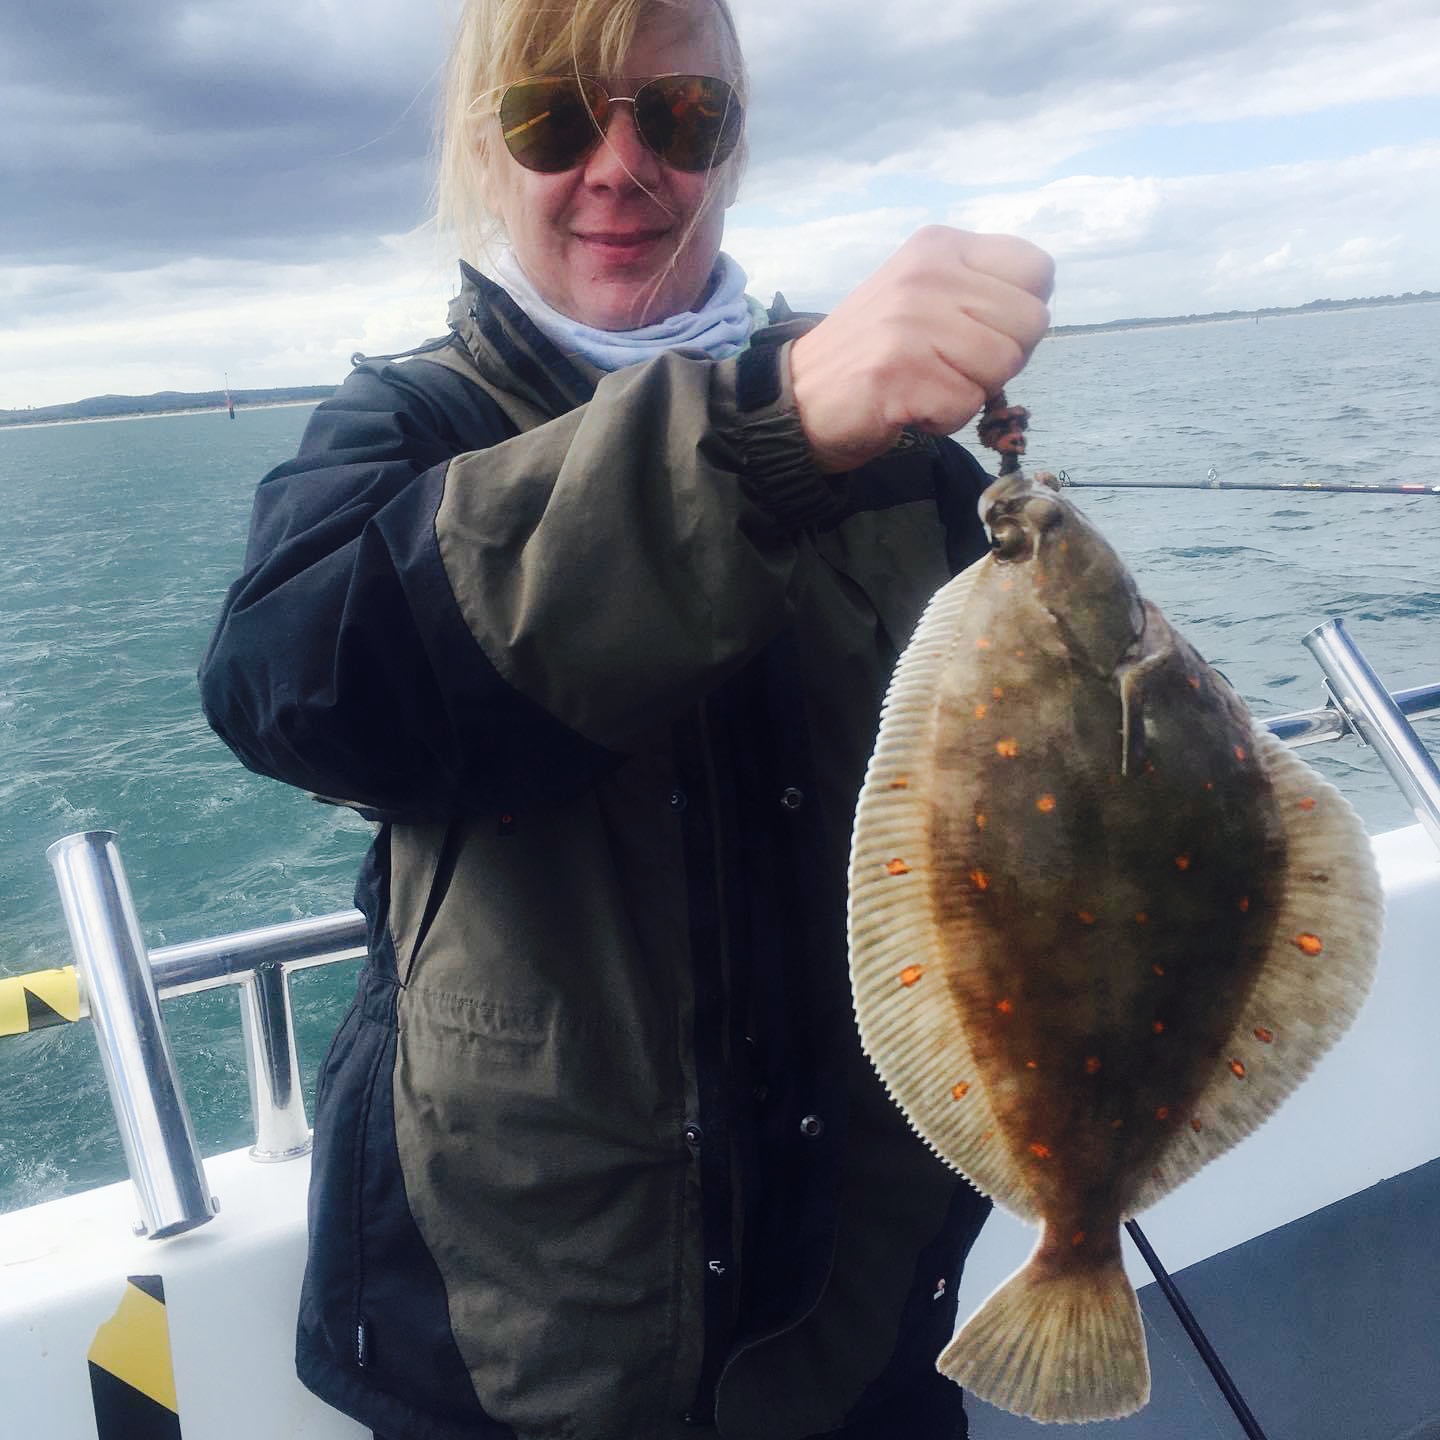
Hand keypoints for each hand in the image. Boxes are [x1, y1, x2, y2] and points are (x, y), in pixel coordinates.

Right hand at [788, 226, 1053, 472]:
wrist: (798, 399)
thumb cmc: (871, 353)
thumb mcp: (924, 295)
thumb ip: (977, 291)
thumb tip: (1034, 314)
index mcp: (939, 247)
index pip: (1037, 268)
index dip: (1020, 312)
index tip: (981, 331)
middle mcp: (928, 274)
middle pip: (1030, 323)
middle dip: (1000, 359)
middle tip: (948, 365)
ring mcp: (912, 322)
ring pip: (1003, 367)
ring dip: (971, 391)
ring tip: (926, 383)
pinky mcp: (900, 373)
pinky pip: (966, 405)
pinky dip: (944, 418)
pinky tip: (909, 406)